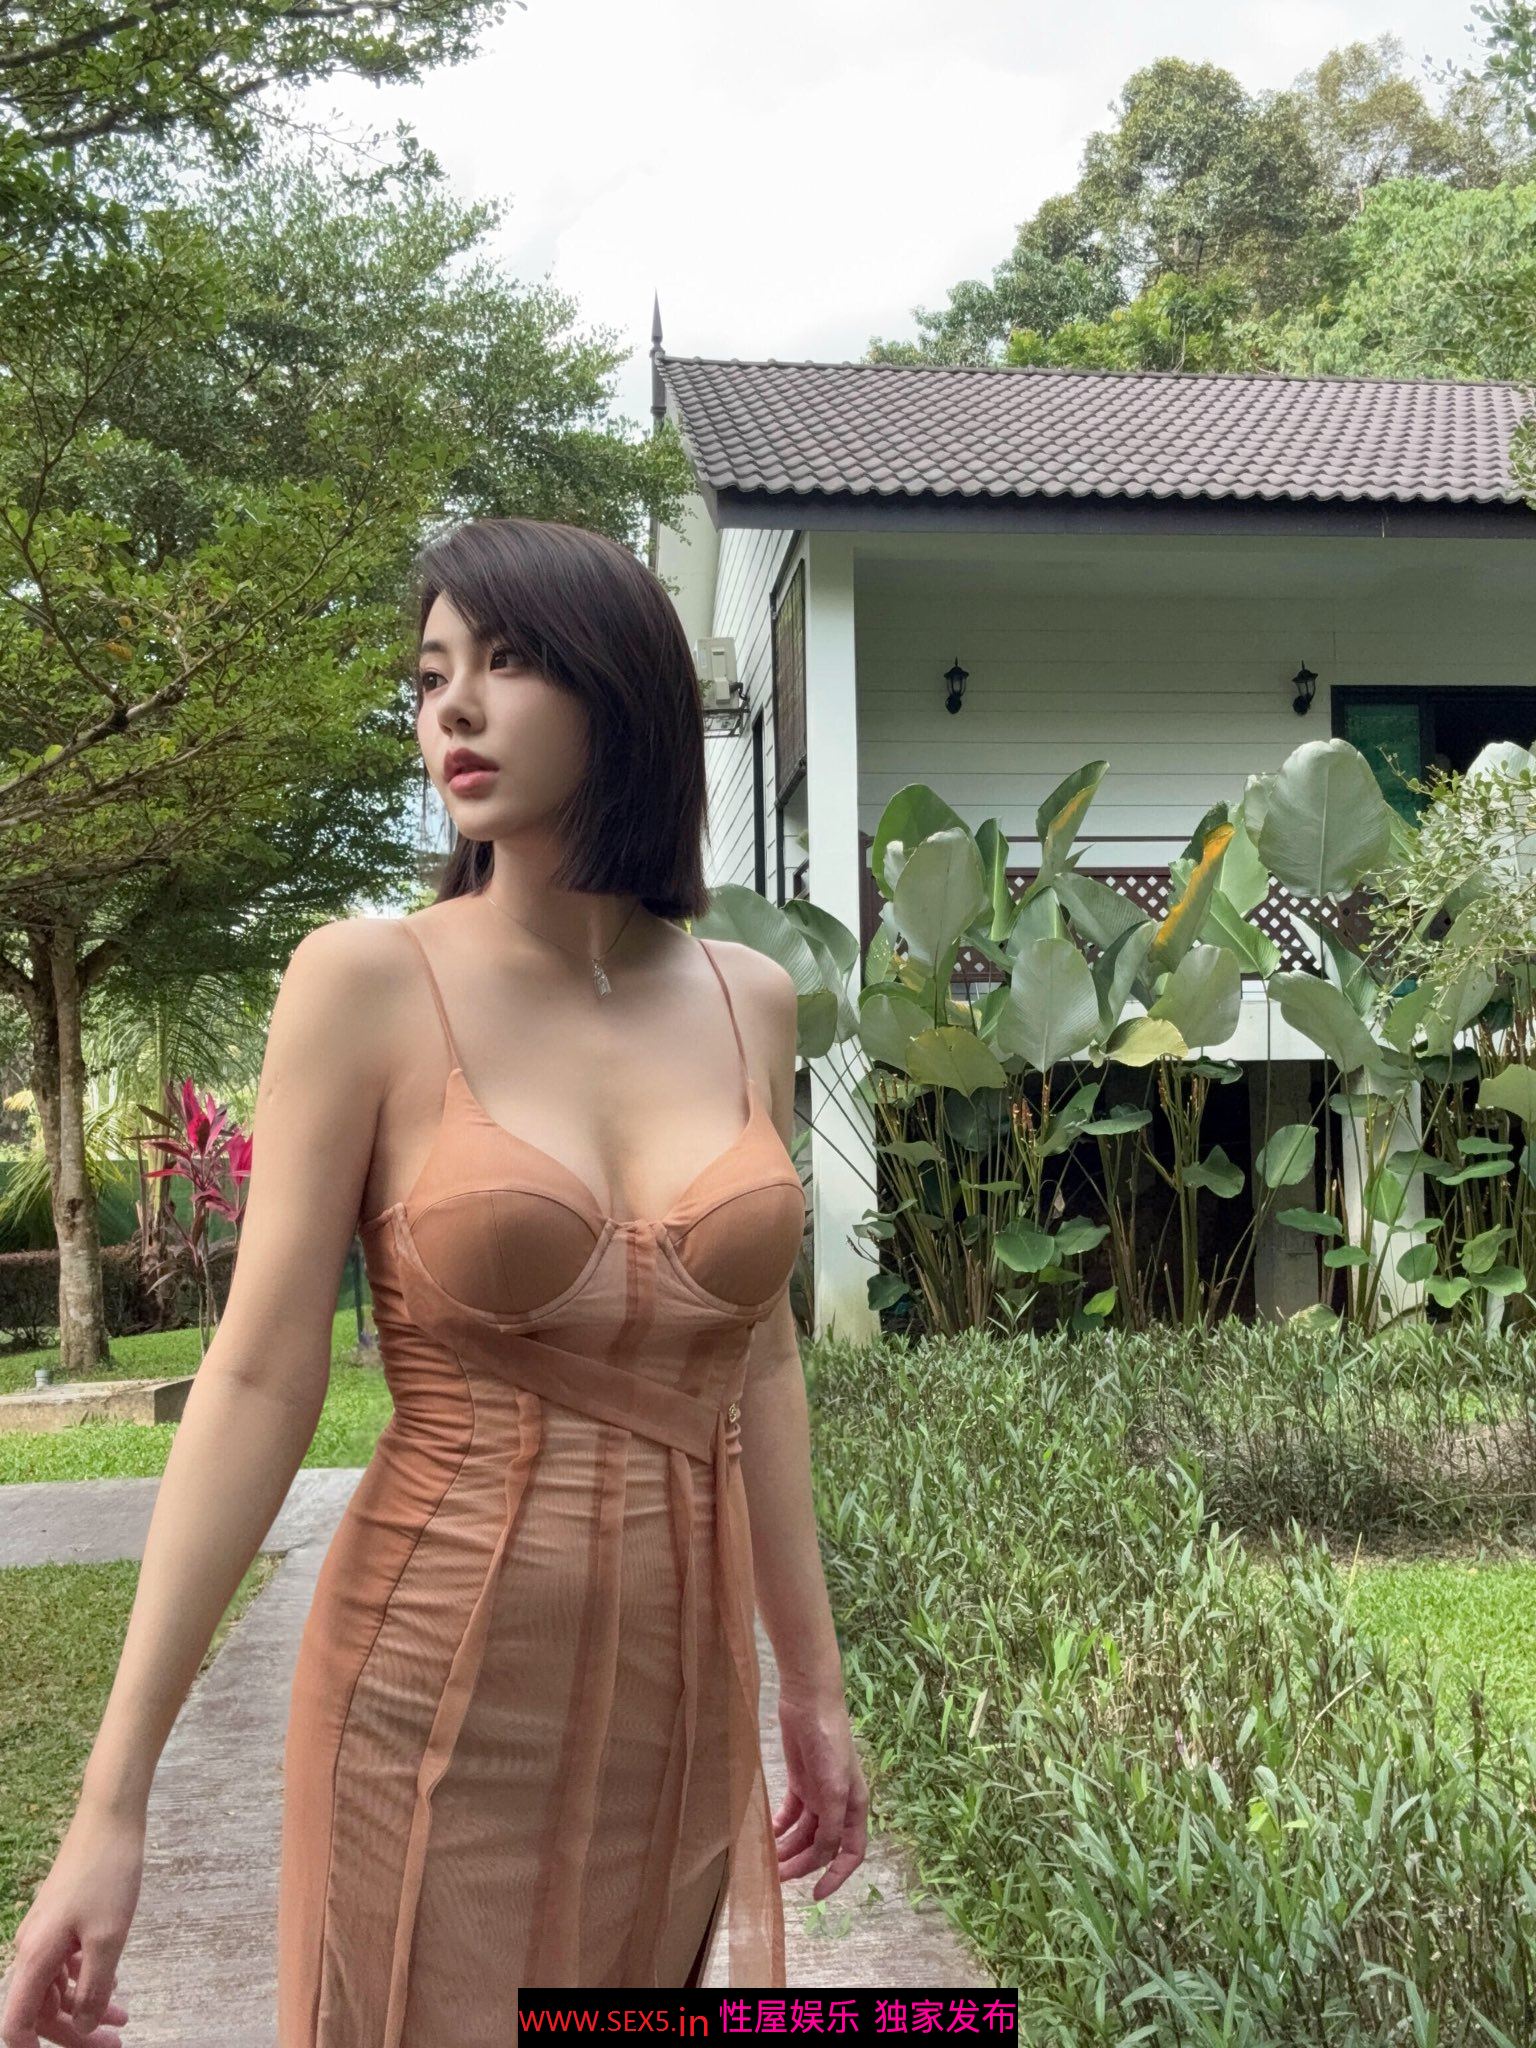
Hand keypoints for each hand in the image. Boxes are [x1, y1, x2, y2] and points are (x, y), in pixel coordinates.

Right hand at [1, 1800, 142, 2046]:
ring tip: (123, 2019)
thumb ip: (93, 1987)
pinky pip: (66, 1963)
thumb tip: (81, 2025)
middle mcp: (32, 1947)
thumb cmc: (109, 1873)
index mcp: (35, 1955)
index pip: (17, 2023)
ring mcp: (46, 1931)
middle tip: (116, 2043)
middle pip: (43, 2010)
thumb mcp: (108, 1937)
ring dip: (86, 2006)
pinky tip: (113, 1985)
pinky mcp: (61, 1918)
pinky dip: (87, 1979)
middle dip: (76, 2033)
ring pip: (58, 1986)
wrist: (111, 1816)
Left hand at [772, 1682, 868, 1899]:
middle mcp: (838, 1804)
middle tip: (777, 1876)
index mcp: (854, 1807)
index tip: (815, 1895)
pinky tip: (767, 1834)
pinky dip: (780, 1827)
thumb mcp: (835, 1788)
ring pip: (804, 1832)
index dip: (837, 1876)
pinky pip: (790, 1814)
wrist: (810, 1702)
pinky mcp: (799, 1781)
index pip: (851, 1853)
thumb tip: (824, 1855)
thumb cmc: (830, 1743)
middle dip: (802, 1864)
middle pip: (822, 1846)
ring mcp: (818, 1793)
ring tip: (767, 1861)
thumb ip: (831, 1824)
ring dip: (788, 1848)